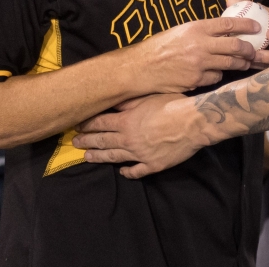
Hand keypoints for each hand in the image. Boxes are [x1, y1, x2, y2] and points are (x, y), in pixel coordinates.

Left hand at [75, 93, 204, 177]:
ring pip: (114, 157)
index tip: (78, 126)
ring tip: (87, 157)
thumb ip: (127, 102)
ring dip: (99, 157)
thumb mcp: (147, 96)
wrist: (193, 122)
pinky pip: (136, 171)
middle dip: (87, 141)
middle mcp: (128, 139)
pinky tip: (122, 172)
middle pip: (103, 141)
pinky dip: (128, 172)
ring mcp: (139, 155)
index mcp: (126, 121)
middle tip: (75, 143)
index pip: (100, 123)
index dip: (88, 124)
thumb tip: (111, 104)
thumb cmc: (172, 104)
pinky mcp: (153, 165)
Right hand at [124, 15, 259, 94]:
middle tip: (255, 51)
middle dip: (250, 49)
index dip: (246, 25)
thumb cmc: (159, 47)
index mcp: (197, 28)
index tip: (258, 27)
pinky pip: (216, 78)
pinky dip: (218, 76)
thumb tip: (222, 31)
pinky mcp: (196, 80)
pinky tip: (215, 74)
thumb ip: (201, 31)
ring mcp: (200, 64)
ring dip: (240, 64)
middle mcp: (201, 45)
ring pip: (230, 64)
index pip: (229, 23)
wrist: (141, 68)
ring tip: (244, 64)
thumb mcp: (181, 30)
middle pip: (236, 46)